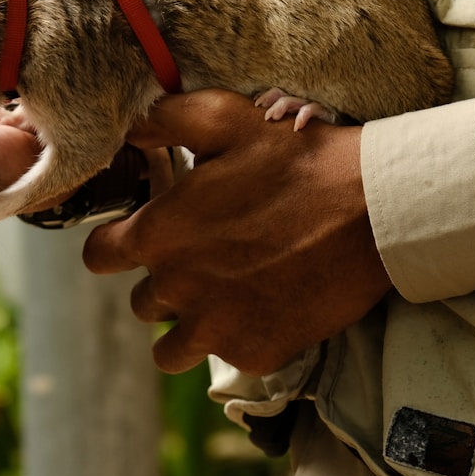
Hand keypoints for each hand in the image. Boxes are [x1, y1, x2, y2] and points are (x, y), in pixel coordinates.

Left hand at [83, 89, 391, 376]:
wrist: (375, 208)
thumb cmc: (298, 158)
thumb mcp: (225, 118)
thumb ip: (164, 120)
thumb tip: (129, 129)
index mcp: (159, 234)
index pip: (99, 256)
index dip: (116, 243)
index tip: (140, 237)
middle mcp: (176, 288)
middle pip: (142, 302)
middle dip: (164, 280)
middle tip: (204, 256)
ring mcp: (215, 327)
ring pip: (170, 349)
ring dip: (186, 325)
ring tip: (221, 296)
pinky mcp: (256, 352)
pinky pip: (225, 357)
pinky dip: (236, 338)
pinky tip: (263, 305)